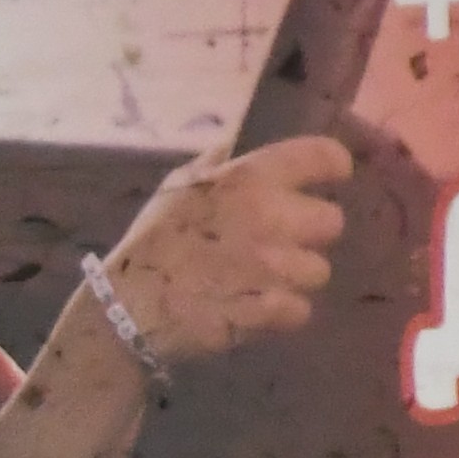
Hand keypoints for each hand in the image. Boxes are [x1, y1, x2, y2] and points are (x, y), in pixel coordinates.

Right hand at [95, 136, 349, 365]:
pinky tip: (253, 308)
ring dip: (293, 277)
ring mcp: (275, 267)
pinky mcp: (271, 310)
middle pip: (331, 221)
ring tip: (260, 282)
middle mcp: (272, 216)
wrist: (127, 309)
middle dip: (307, 233)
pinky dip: (281, 313)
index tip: (324, 180)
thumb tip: (233, 144)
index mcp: (250, 178)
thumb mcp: (176, 189)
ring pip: (318, 270)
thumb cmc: (153, 243)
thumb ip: (214, 165)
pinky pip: (301, 309)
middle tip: (277, 243)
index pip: (323, 156)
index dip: (330, 168)